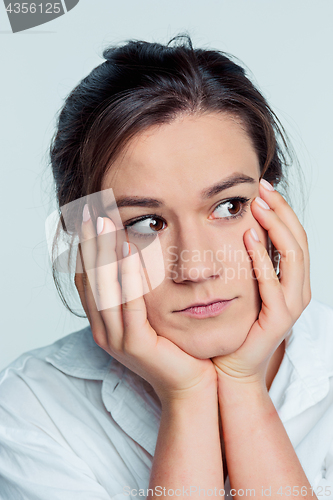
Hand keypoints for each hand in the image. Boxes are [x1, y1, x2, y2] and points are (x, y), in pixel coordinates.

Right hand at [74, 206, 216, 405]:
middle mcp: (103, 329)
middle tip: (93, 211)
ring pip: (105, 288)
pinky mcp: (134, 345)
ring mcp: (115, 338)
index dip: (86, 247)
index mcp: (104, 321)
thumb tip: (135, 253)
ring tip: (106, 222)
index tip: (91, 217)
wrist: (192, 383)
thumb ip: (138, 288)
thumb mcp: (151, 312)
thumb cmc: (175, 345)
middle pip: (90, 278)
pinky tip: (131, 252)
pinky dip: (128, 277)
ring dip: (105, 253)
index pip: (87, 277)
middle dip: (91, 243)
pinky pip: (130, 305)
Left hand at [212, 179, 310, 384]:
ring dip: (276, 228)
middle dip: (281, 211)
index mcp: (292, 280)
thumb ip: (250, 260)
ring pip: (292, 257)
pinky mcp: (278, 319)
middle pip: (298, 241)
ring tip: (258, 206)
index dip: (282, 210)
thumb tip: (240, 226)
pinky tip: (249, 238)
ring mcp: (291, 305)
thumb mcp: (246, 285)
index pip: (294, 237)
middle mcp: (298, 290)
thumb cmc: (237, 324)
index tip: (262, 188)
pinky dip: (262, 258)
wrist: (232, 365)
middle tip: (262, 189)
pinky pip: (273, 283)